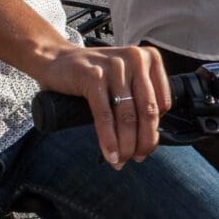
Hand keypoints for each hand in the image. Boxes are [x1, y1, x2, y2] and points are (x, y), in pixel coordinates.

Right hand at [22, 41, 168, 166]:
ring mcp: (115, 66)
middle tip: (136, 159)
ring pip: (127, 116)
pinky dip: (108, 139)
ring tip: (121, 161)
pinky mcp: (93, 76)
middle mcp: (136, 58)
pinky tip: (110, 154)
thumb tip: (149, 139)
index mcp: (150, 58)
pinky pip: (105, 115)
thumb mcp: (124, 79)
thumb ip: (139, 99)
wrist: (56, 60)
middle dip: (144, 142)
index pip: (162, 102)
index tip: (146, 147)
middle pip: (147, 110)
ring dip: (126, 145)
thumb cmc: (94, 74)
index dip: (155, 130)